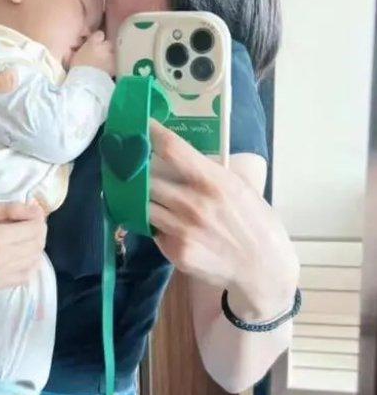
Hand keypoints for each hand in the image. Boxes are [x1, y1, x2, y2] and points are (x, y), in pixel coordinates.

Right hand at [0, 199, 46, 288]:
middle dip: (40, 232)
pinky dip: (29, 265)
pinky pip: (24, 277)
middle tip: (32, 223)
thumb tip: (37, 210)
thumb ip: (12, 209)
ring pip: (33, 261)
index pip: (34, 229)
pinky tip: (22, 255)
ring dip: (36, 248)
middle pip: (36, 245)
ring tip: (27, 237)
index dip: (39, 219)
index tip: (35, 213)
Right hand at [70, 30, 114, 75]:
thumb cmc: (77, 69)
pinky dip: (110, 67)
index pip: (99, 34)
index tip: (94, 43)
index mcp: (93, 43)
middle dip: (104, 48)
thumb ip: (75, 51)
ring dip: (108, 57)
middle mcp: (104, 47)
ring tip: (102, 65)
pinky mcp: (114, 67)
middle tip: (98, 54)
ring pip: (111, 54)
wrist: (86, 82)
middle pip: (108, 43)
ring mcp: (110, 57)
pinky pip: (113, 64)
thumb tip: (73, 49)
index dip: (97, 38)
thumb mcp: (72, 58)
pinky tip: (105, 72)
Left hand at [147, 120, 298, 299]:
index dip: (150, 133)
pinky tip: (164, 223)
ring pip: (143, 205)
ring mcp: (181, 230)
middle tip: (133, 167)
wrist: (262, 268)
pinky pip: (153, 231)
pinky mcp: (175, 252)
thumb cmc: (255, 223)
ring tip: (144, 195)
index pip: (172, 149)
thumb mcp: (240, 189)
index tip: (139, 126)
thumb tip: (179, 155)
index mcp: (213, 181)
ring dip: (142, 199)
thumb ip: (210, 172)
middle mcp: (193, 204)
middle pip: (147, 179)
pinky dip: (154, 225)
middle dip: (138, 173)